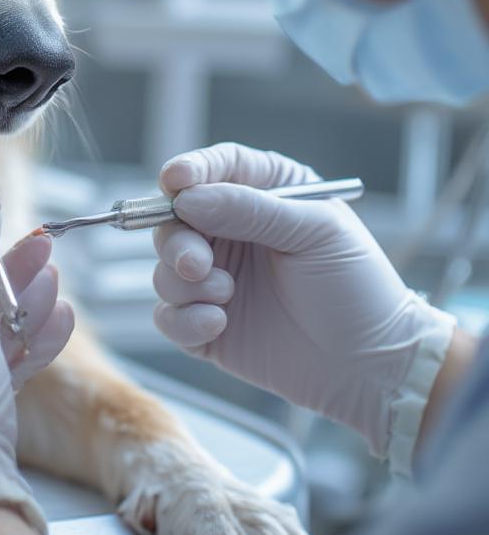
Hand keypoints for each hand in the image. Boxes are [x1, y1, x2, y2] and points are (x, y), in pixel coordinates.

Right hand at [151, 143, 454, 471]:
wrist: (370, 366)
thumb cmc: (356, 288)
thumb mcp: (315, 233)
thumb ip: (250, 209)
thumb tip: (186, 199)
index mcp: (266, 195)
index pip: (215, 168)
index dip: (189, 170)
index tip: (174, 182)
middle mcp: (233, 232)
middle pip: (174, 219)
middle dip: (177, 240)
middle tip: (196, 264)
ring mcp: (216, 279)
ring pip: (165, 268)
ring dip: (185, 283)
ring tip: (227, 296)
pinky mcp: (205, 324)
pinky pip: (168, 316)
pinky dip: (184, 320)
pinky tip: (219, 324)